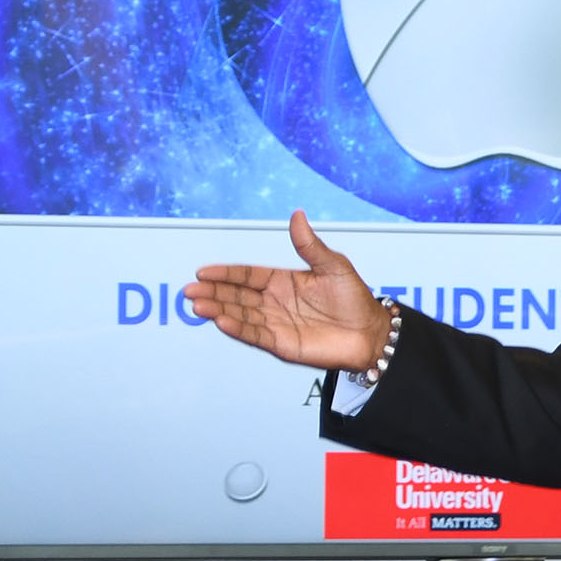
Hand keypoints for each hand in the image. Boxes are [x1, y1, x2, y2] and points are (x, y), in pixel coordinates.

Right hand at [184, 212, 391, 371]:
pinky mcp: (282, 344)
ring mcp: (276, 323)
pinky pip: (255, 335)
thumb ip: (310, 246)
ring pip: (240, 315)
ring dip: (218, 310)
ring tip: (198, 304)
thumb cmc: (355, 299)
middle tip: (190, 289)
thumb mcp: (333, 266)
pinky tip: (221, 321)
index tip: (203, 271)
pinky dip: (238, 329)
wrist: (370, 332)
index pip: (247, 275)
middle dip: (213, 292)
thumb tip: (297, 216)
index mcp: (283, 281)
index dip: (225, 273)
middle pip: (236, 296)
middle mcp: (274, 302)